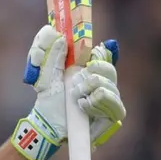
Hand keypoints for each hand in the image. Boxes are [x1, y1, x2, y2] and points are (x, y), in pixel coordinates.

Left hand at [10, 25, 126, 159]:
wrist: (48, 122)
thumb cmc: (49, 97)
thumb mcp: (47, 73)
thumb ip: (52, 54)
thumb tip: (59, 37)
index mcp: (89, 70)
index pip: (103, 55)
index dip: (100, 53)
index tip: (90, 56)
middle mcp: (103, 82)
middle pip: (109, 69)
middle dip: (91, 74)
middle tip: (76, 82)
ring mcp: (110, 99)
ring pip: (109, 85)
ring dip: (88, 90)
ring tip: (75, 97)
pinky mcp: (113, 115)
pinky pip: (112, 103)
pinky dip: (94, 102)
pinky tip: (83, 106)